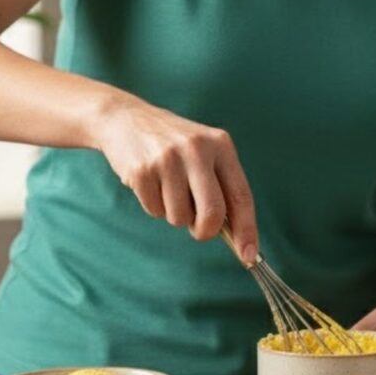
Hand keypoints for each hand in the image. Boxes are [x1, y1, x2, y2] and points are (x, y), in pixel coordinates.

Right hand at [93, 97, 257, 262]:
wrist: (126, 119)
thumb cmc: (174, 147)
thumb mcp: (205, 153)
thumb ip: (222, 188)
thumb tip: (238, 236)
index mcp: (221, 145)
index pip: (241, 196)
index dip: (246, 230)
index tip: (249, 255)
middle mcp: (197, 149)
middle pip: (213, 213)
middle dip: (206, 231)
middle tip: (199, 230)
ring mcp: (168, 159)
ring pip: (180, 217)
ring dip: (175, 215)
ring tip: (168, 190)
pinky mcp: (142, 170)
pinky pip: (155, 211)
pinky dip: (155, 206)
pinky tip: (152, 184)